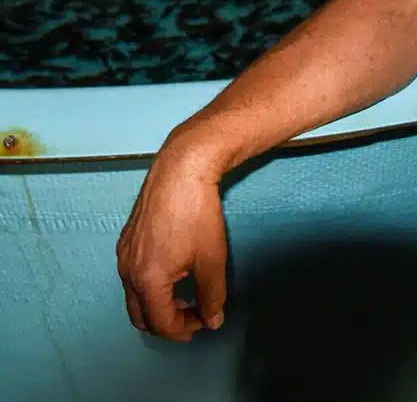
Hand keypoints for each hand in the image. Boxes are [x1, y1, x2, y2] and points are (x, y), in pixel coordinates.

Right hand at [116, 143, 228, 341]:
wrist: (182, 168)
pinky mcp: (126, 238)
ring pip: (134, 295)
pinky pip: (132, 274)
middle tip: (193, 317)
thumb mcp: (212, 258)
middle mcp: (127, 271)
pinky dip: (150, 284)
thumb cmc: (197, 212)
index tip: (204, 323)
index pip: (160, 323)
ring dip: (157, 303)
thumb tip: (212, 320)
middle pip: (140, 315)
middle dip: (166, 322)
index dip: (183, 329)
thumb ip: (212, 295)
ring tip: (185, 296)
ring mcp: (123, 253)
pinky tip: (173, 271)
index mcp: (146, 281)